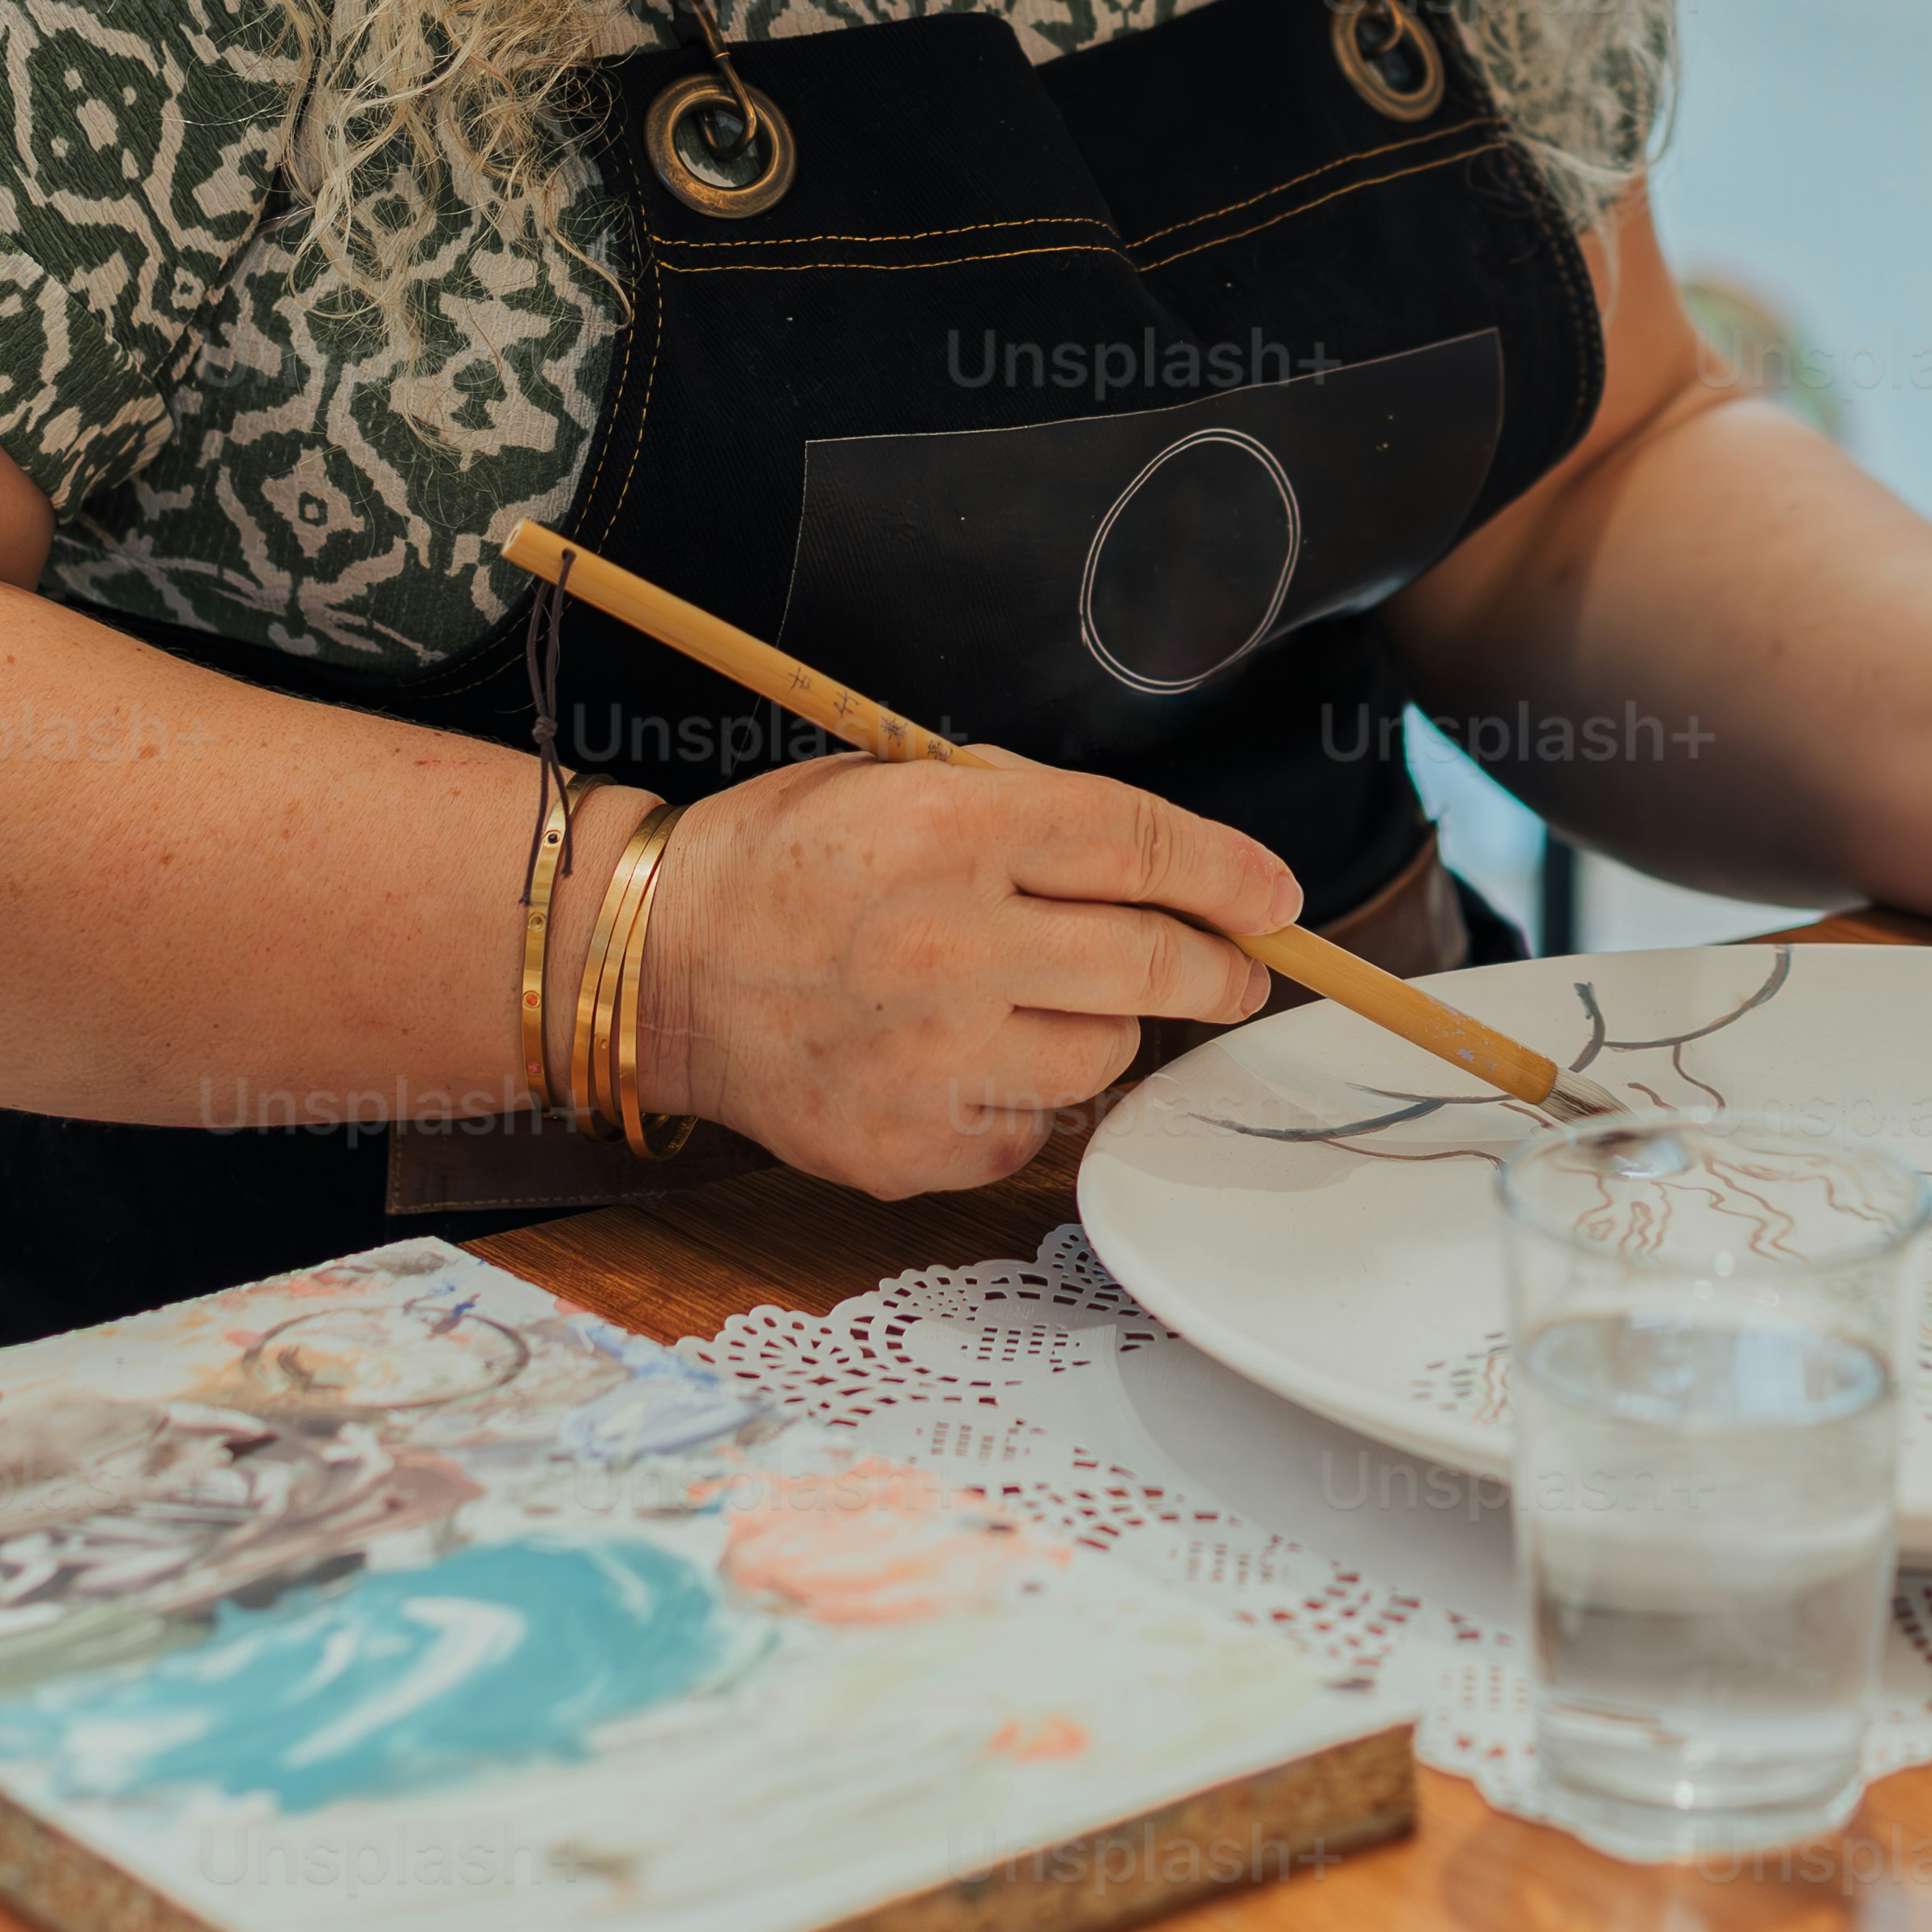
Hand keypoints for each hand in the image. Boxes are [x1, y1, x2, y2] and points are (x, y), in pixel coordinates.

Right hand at [637, 752, 1288, 1197]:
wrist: (653, 968)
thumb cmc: (782, 864)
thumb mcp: (897, 787)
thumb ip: (1029, 816)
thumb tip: (1169, 863)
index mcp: (950, 831)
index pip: (1139, 845)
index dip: (1228, 872)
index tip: (1277, 897)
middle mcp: (948, 944)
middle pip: (1154, 962)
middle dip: (1217, 966)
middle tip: (1234, 970)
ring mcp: (930, 1057)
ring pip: (1106, 1055)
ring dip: (1104, 1027)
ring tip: (1041, 1000)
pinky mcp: (910, 1145)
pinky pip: (1032, 1129)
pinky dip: (1024, 1097)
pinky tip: (967, 1059)